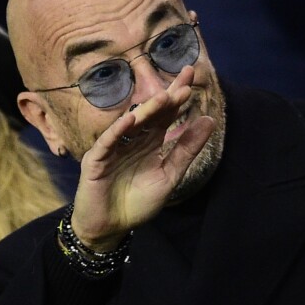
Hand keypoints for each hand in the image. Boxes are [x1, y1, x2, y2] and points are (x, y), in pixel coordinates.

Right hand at [71, 65, 214, 250]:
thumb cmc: (137, 203)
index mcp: (150, 143)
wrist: (111, 227)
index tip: (192, 77)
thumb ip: (186, 150)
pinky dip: (117, 131)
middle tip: (184, 83)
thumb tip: (209, 120)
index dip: (177, 99)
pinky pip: (107, 142)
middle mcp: (132, 140)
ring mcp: (113, 148)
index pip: (165, 116)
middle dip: (166, 100)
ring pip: (130, 125)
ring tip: (164, 97)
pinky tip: (131, 118)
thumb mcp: (169, 176)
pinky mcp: (96, 161)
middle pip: (150, 115)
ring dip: (146, 111)